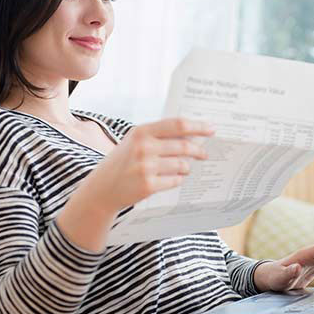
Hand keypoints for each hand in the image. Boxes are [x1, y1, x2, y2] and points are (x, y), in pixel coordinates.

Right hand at [95, 117, 215, 211]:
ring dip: (187, 167)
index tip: (212, 128)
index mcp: (142, 132)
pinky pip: (175, 181)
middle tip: (204, 154)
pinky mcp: (147, 185)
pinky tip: (173, 178)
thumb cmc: (123, 162)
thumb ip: (159, 135)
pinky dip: (178, 180)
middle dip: (199, 151)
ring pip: (182, 165)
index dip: (198, 126)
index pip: (177, 125)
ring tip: (185, 168)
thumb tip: (192, 134)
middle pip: (184, 146)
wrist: (102, 188)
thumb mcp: (135, 141)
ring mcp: (145, 167)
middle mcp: (143, 147)